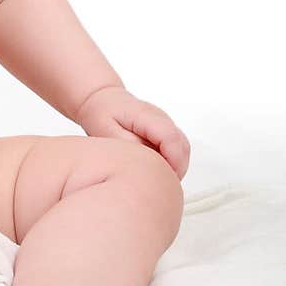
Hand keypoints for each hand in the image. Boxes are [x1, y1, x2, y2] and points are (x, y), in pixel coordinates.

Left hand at [75, 85, 189, 179]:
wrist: (102, 101)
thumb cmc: (102, 114)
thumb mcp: (107, 133)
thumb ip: (129, 147)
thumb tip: (147, 162)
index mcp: (145, 114)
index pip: (170, 137)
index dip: (172, 160)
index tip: (164, 178)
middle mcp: (160, 117)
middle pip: (182, 145)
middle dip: (176, 168)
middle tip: (159, 184)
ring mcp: (166, 123)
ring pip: (183, 148)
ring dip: (175, 166)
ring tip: (157, 178)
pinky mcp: (165, 130)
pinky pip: (177, 149)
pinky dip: (172, 162)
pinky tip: (157, 169)